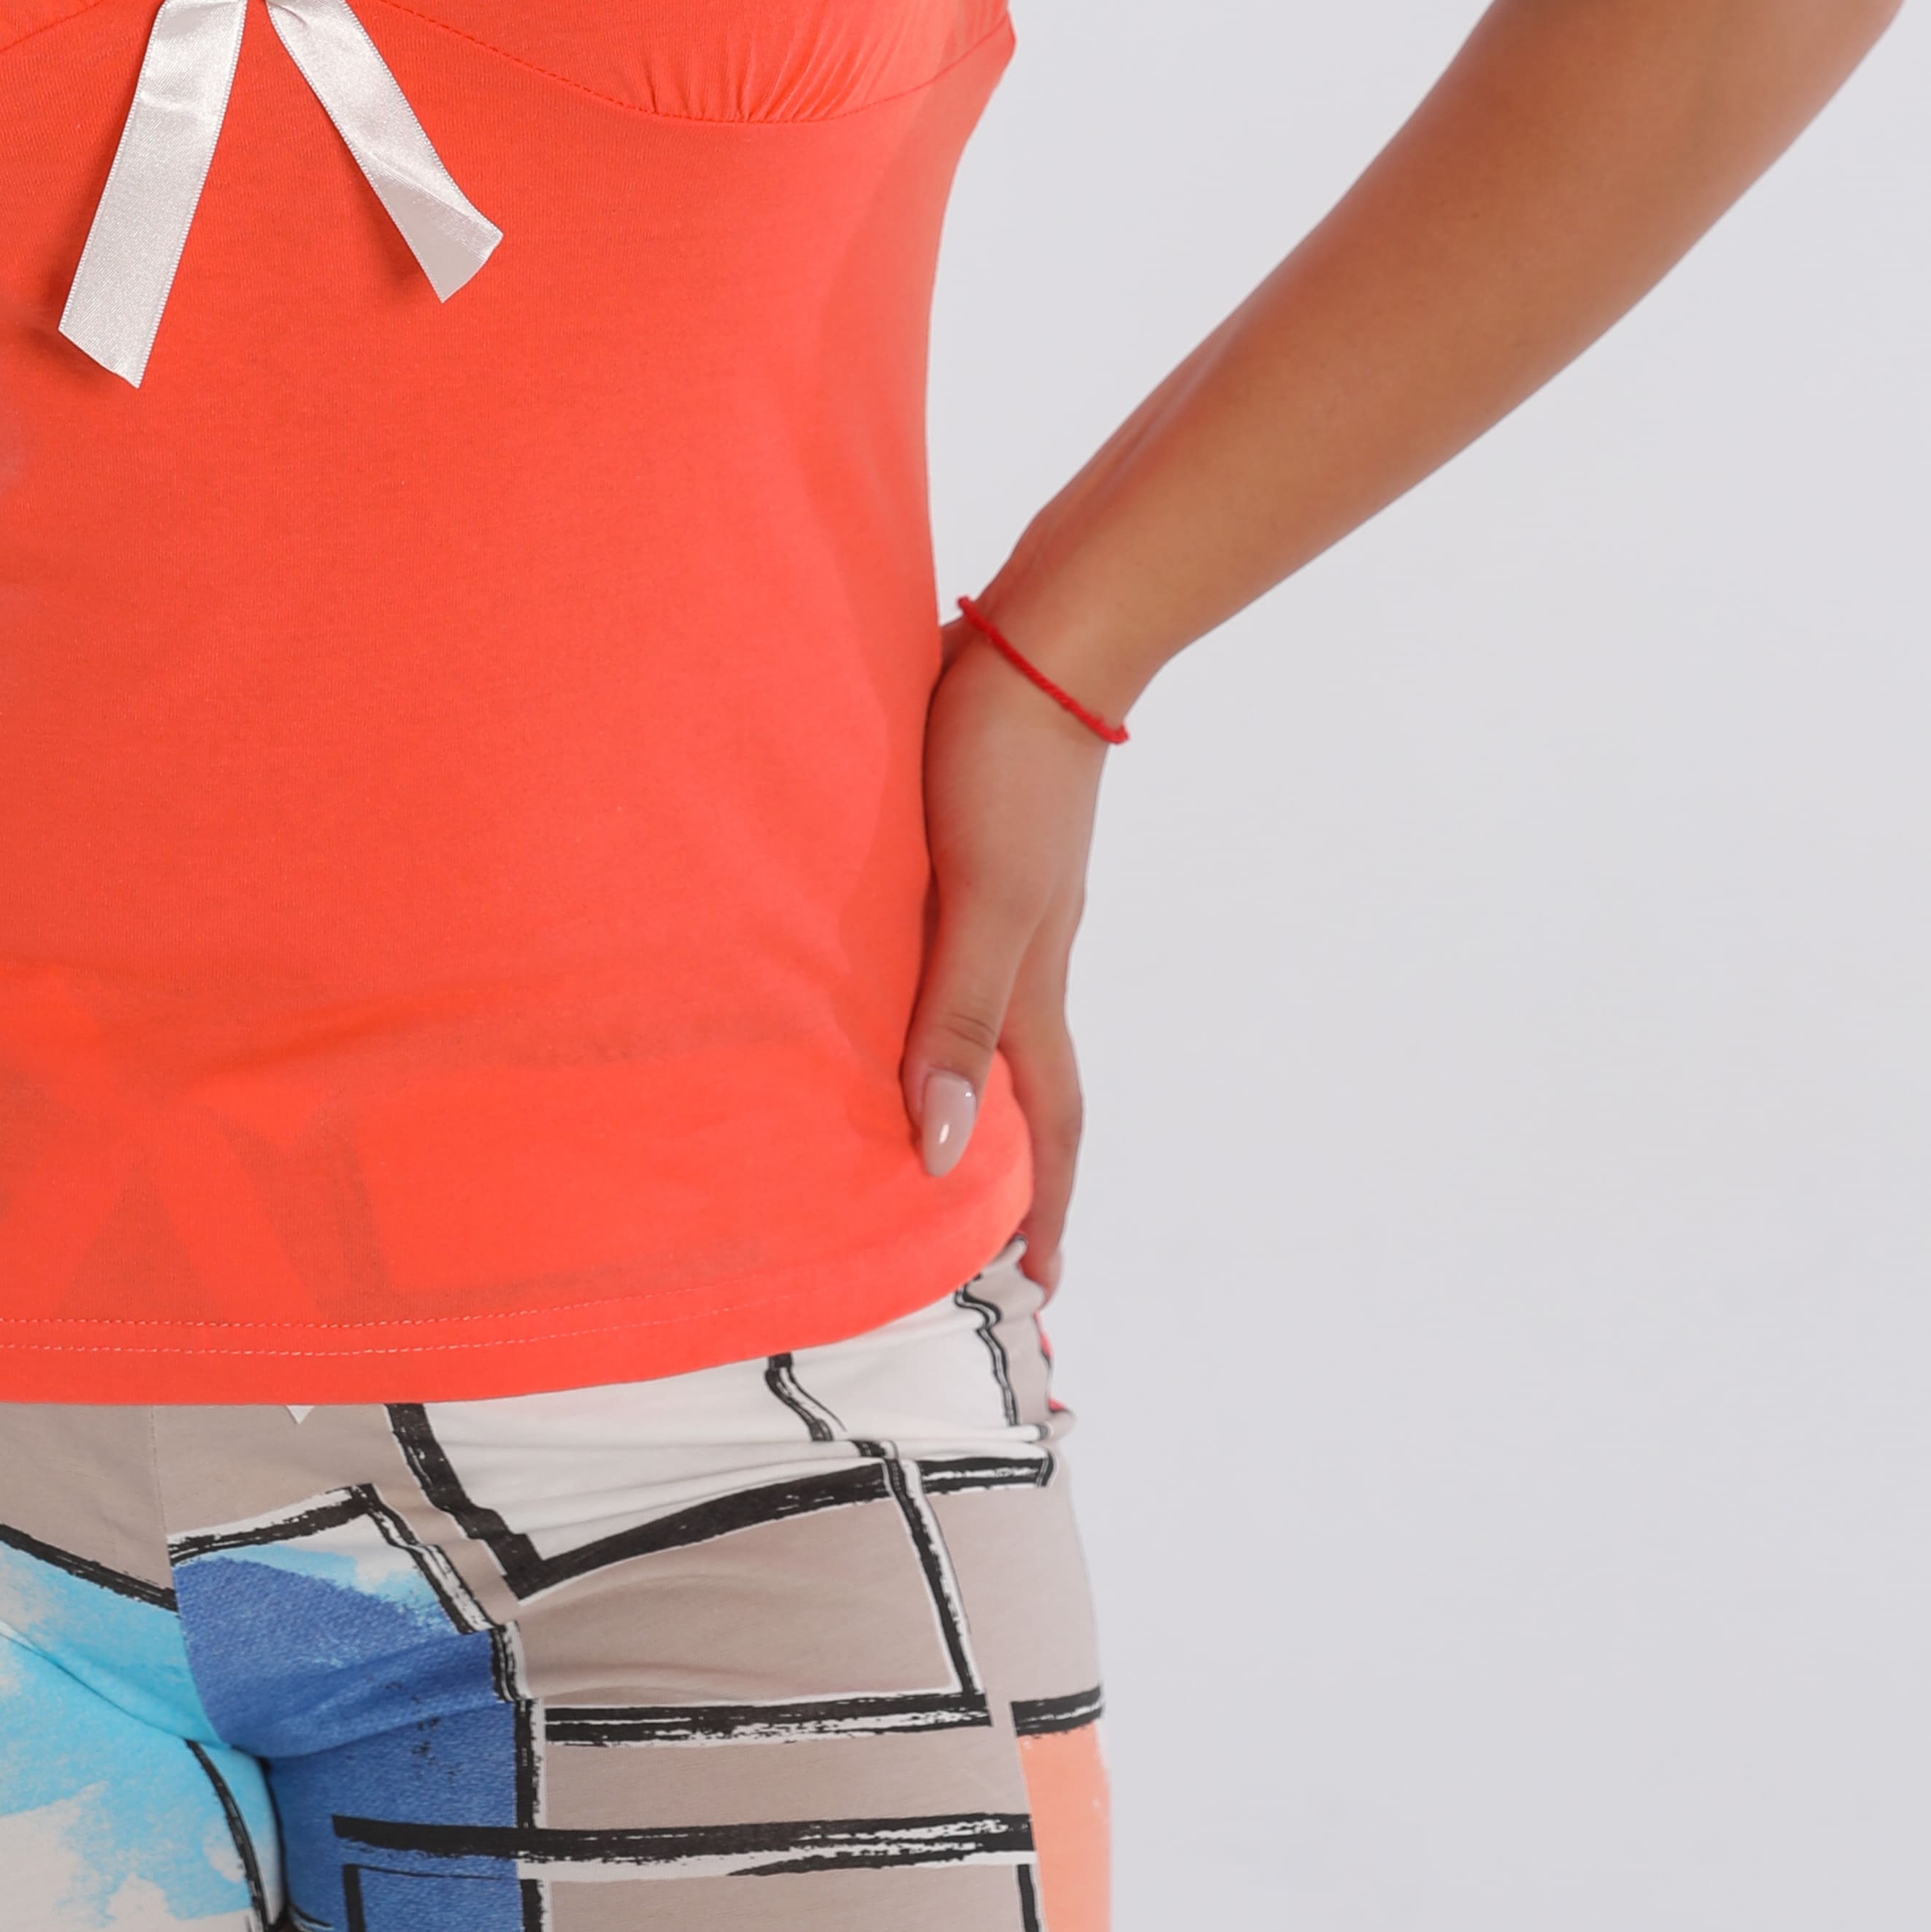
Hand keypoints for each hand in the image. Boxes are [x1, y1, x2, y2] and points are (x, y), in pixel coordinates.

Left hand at [900, 633, 1114, 1291]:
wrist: (1040, 640)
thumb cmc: (1005, 765)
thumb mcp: (984, 901)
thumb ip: (960, 1020)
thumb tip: (949, 1155)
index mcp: (1033, 982)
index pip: (1049, 1125)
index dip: (1044, 1208)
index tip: (1036, 1291)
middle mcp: (1026, 953)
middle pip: (1026, 1084)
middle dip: (1011, 1169)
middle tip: (974, 1237)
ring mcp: (1004, 898)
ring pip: (984, 1017)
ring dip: (964, 1081)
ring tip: (915, 1129)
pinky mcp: (971, 846)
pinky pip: (951, 951)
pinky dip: (930, 995)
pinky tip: (881, 983)